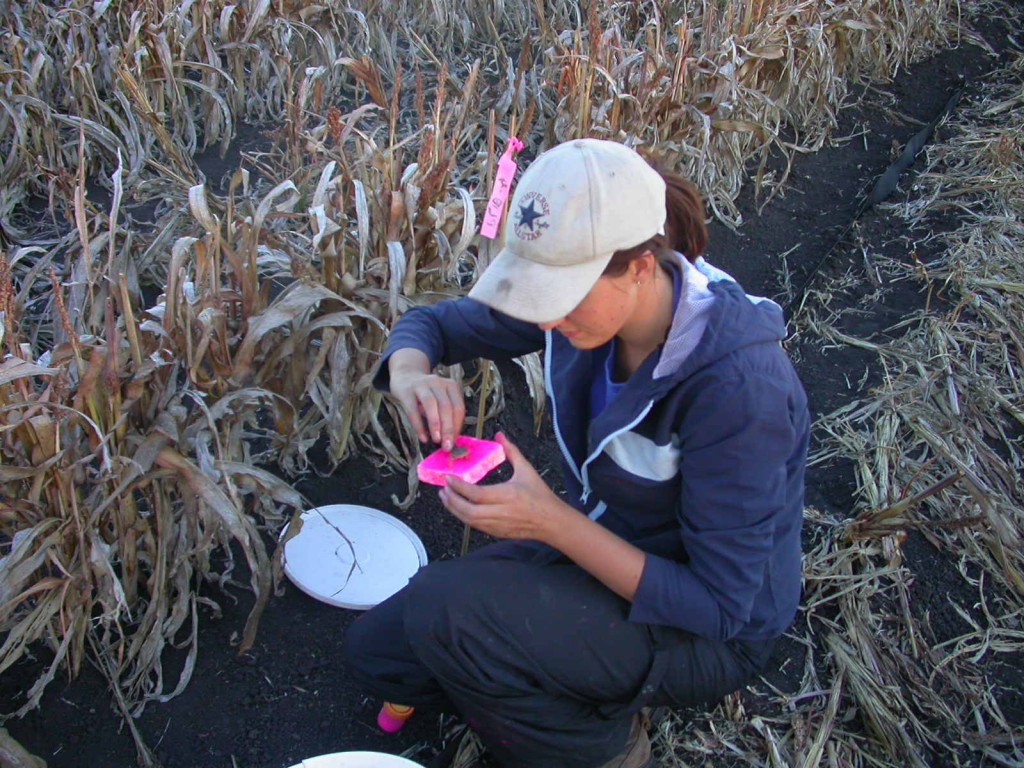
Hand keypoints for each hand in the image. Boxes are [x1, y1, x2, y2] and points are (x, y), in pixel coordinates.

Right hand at [388, 349, 464, 450]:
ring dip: (435, 424)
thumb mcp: (440, 399)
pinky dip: (418, 425)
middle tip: (447, 446)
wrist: (406, 376)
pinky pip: (413, 409)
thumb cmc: (426, 394)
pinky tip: (422, 437)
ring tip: (436, 440)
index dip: (458, 426)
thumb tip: (451, 439)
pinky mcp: (407, 391)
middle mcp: (438, 383)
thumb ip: (446, 415)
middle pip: (446, 406)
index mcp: (451, 386)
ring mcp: (422, 385)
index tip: (455, 441)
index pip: (458, 407)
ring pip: (431, 404)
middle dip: (448, 428)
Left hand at [439, 433, 569, 540]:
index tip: (448, 478)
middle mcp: (501, 512)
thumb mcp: (527, 470)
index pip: (476, 494)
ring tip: (446, 498)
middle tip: (443, 489)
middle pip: (468, 511)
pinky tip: (459, 508)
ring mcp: (498, 525)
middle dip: (452, 500)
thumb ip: (511, 452)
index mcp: (508, 495)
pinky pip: (475, 526)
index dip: (459, 487)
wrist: (552, 522)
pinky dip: (464, 517)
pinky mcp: (497, 533)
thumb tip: (499, 435)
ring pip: (469, 521)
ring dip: (454, 509)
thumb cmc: (540, 495)